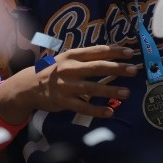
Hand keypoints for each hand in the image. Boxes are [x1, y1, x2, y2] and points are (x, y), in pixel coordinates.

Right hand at [0, 45, 137, 124]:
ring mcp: (66, 86)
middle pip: (97, 67)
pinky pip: (83, 106)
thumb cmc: (52, 71)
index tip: (130, 52)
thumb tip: (110, 57)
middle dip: (117, 69)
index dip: (114, 51)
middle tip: (134, 70)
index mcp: (72, 56)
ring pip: (92, 88)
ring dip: (111, 90)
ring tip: (127, 92)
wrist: (28, 86)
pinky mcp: (63, 101)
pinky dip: (97, 110)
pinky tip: (110, 112)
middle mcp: (69, 68)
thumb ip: (85, 59)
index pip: (96, 51)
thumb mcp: (66, 59)